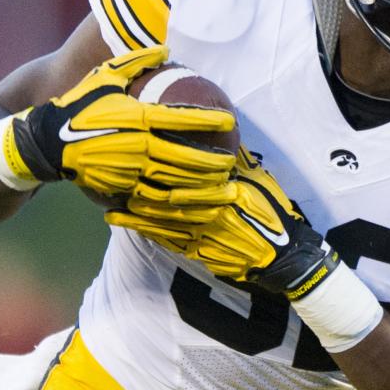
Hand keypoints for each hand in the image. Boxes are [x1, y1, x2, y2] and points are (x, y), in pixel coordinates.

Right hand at [10, 46, 236, 196]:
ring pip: (174, 184)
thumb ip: (137, 61)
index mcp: (135, 117)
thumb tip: (167, 48)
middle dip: (213, 161)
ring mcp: (129, 171)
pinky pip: (156, 202)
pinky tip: (198, 207)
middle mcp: (136, 146)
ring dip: (203, 188)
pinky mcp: (121, 191)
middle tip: (232, 161)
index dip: (207, 120)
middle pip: (184, 157)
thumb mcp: (104, 77)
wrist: (45, 143)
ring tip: (226, 187)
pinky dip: (180, 206)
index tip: (230, 121)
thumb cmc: (78, 106)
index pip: (180, 118)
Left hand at [107, 149, 337, 296]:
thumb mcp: (259, 181)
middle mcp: (207, 212)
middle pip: (165, 200)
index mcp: (223, 191)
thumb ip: (238, 161)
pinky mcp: (196, 253)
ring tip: (109, 204)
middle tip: (113, 179)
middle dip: (139, 190)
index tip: (139, 153)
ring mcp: (199, 235)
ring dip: (133, 213)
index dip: (161, 167)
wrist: (280, 255)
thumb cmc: (271, 214)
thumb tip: (223, 134)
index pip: (187, 177)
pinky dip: (144, 230)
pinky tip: (125, 223)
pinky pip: (165, 240)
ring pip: (159, 222)